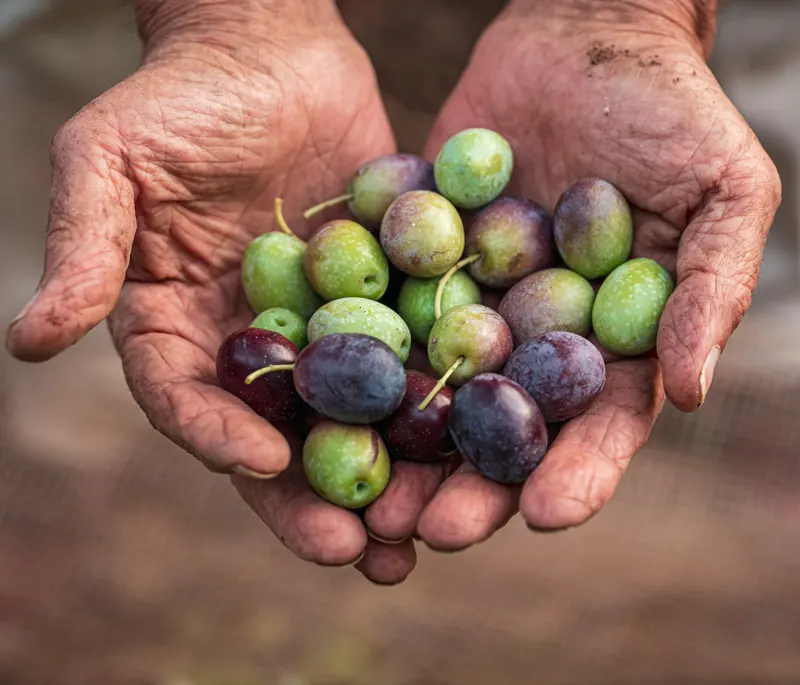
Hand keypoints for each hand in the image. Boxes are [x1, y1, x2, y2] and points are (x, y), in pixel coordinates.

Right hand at [5, 0, 418, 583]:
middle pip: (277, 434)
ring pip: (348, 417)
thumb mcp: (109, 161)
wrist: (269, 48)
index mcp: (176, 325)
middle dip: (311, 497)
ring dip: (380, 477)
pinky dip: (430, 404)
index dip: (218, 437)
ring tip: (415, 535)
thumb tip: (28, 340)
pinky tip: (466, 446)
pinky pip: (405, 358)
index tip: (260, 466)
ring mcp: (320, 326)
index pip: (188, 399)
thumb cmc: (178, 95)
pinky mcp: (381, 299)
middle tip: (356, 552)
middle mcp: (249, 341)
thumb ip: (83, 249)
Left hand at [366, 0, 780, 549]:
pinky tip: (320, 398)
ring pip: (431, 391)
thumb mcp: (721, 191)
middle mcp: (532, 337)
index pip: (596, 425)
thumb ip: (709, 289)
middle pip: (502, 429)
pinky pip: (384, 312)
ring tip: (368, 498)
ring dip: (402, 447)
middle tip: (432, 531)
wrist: (582, 34)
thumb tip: (692, 390)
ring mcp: (469, 302)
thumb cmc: (670, 110)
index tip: (544, 516)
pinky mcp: (413, 261)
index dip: (576, 474)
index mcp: (607, 341)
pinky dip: (354, 356)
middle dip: (471, 484)